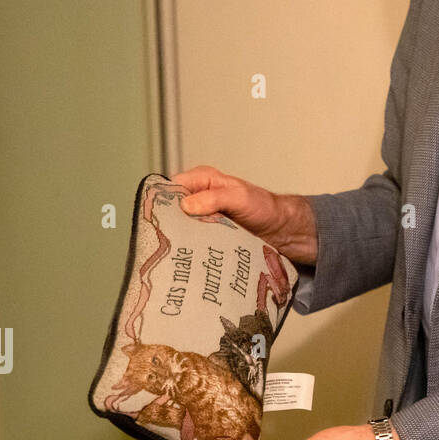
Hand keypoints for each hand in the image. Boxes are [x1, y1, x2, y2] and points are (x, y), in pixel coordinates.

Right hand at [169, 165, 316, 262]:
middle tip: (163, 242)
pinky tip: (186, 259)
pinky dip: (189, 248)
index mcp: (201, 180)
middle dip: (166, 225)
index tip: (157, 221)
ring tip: (174, 254)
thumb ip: (215, 198)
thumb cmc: (264, 208)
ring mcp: (200, 217)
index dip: (160, 204)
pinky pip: (190, 240)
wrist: (281, 230)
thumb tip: (187, 205)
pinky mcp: (205, 234)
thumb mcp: (240, 197)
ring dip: (178, 239)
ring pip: (178, 228)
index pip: (169, 188)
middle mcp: (197, 197)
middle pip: (169, 210)